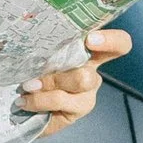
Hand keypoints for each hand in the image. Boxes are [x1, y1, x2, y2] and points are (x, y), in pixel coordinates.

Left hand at [16, 25, 130, 126]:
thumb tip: (30, 32)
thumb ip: (43, 45)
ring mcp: (87, 93)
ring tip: (27, 86)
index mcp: (89, 51)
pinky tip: (25, 101)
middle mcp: (92, 72)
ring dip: (48, 84)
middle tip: (40, 68)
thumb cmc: (33, 71)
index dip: (111, 41)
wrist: (25, 105)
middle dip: (61, 72)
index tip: (90, 39)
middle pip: (89, 72)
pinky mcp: (78, 110)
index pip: (118, 44)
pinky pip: (60, 100)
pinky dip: (39, 99)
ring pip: (78, 83)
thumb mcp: (39, 54)